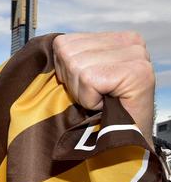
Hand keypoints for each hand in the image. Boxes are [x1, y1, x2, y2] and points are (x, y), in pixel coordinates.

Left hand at [52, 31, 155, 146]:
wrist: (124, 143)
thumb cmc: (100, 112)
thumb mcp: (81, 77)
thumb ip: (71, 58)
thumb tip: (46, 50)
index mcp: (116, 38)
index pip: (64, 43)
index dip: (64, 71)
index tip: (86, 87)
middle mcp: (130, 41)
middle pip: (68, 52)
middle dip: (72, 82)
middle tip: (93, 96)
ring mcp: (136, 54)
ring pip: (76, 66)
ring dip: (81, 92)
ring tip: (100, 100)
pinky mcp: (136, 72)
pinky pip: (89, 80)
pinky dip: (90, 99)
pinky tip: (105, 104)